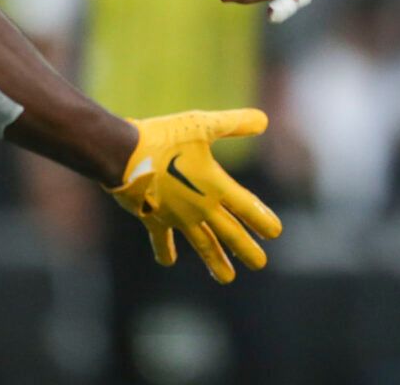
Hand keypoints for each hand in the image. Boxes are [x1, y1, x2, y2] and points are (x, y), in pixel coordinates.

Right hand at [105, 108, 282, 283]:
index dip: (262, 218)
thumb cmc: (165, 138)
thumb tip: (264, 120)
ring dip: (215, 260)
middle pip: (229, 233)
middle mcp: (200, 207)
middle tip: (260, 263)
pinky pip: (162, 239)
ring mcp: (178, 217)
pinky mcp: (155, 219)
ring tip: (227, 278)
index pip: (246, 206)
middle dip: (245, 249)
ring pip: (202, 244)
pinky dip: (165, 250)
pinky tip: (169, 262)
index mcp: (215, 186)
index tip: (276, 232)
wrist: (124, 156)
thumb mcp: (203, 125)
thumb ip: (234, 124)